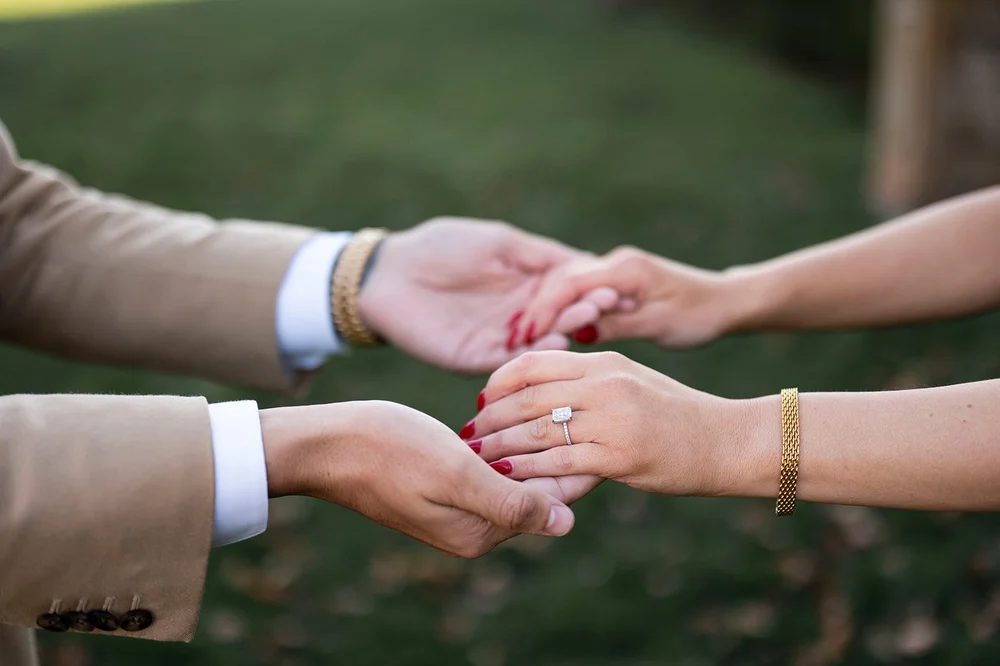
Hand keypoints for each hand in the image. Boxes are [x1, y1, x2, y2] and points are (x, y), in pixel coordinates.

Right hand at [261, 400, 602, 556]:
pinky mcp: (443, 488)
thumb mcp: (456, 474)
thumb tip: (567, 523)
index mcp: (482, 531)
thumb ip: (513, 502)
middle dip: (556, 451)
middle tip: (579, 401)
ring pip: (515, 475)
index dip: (578, 460)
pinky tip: (513, 416)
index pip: (552, 500)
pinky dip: (504, 445)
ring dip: (531, 444)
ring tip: (556, 402)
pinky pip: (490, 469)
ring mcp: (457, 509)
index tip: (595, 419)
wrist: (327, 445)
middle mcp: (474, 528)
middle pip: (536, 489)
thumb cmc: (388, 451)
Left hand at [357, 217, 620, 372]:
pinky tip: (552, 342)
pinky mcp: (477, 358)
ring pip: (540, 342)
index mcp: (527, 285)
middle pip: (560, 317)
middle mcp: (520, 316)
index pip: (568, 290)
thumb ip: (540, 255)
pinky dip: (532, 354)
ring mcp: (500, 339)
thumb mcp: (499, 243)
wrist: (387, 274)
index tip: (613, 283)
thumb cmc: (442, 247)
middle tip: (605, 305)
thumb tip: (588, 262)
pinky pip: (510, 361)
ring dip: (564, 331)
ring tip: (584, 321)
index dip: (589, 288)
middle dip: (583, 310)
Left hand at [467, 351, 754, 496]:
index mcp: (604, 362)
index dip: (500, 382)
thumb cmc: (677, 414)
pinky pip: (559, 462)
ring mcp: (612, 419)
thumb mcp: (632, 382)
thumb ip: (590, 383)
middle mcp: (605, 384)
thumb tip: (544, 393)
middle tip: (468, 434)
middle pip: (528, 397)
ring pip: (536, 430)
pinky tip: (506, 477)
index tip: (482, 401)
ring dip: (499, 445)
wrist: (727, 440)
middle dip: (490, 418)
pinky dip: (527, 470)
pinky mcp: (619, 456)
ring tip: (476, 457)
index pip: (535, 363)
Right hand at [517, 246, 752, 348]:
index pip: (570, 283)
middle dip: (535, 309)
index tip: (523, 335)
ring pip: (567, 285)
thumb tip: (577, 331)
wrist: (725, 302)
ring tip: (522, 338)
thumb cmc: (699, 315)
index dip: (543, 310)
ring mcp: (615, 269)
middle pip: (560, 280)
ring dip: (544, 309)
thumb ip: (616, 324)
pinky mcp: (616, 280)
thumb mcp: (657, 325)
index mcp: (625, 270)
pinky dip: (561, 309)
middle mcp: (616, 263)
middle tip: (512, 339)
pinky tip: (548, 331)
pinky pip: (580, 292)